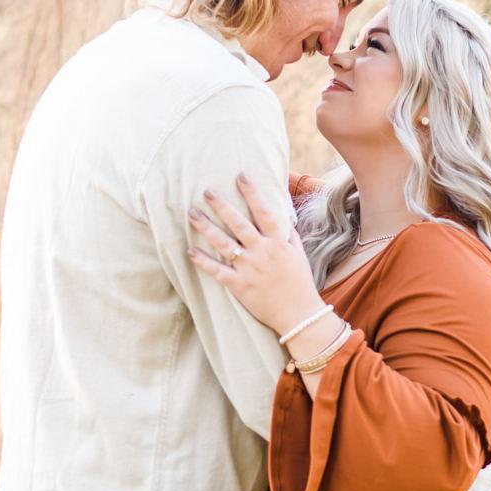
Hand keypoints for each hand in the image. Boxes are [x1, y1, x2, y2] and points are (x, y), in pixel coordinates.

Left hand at [187, 174, 324, 337]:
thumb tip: (282, 217)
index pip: (264, 211)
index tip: (241, 176)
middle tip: (207, 191)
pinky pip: (217, 270)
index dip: (252, 192)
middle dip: (222, 206)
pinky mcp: (239, 285)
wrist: (299, 314)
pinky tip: (190, 250)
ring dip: (206, 227)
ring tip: (192, 214)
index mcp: (278, 242)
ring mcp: (249, 268)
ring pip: (223, 243)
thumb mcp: (299, 255)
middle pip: (239, 223)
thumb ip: (288, 235)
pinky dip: (203, 261)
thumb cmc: (300, 283)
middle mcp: (262, 252)